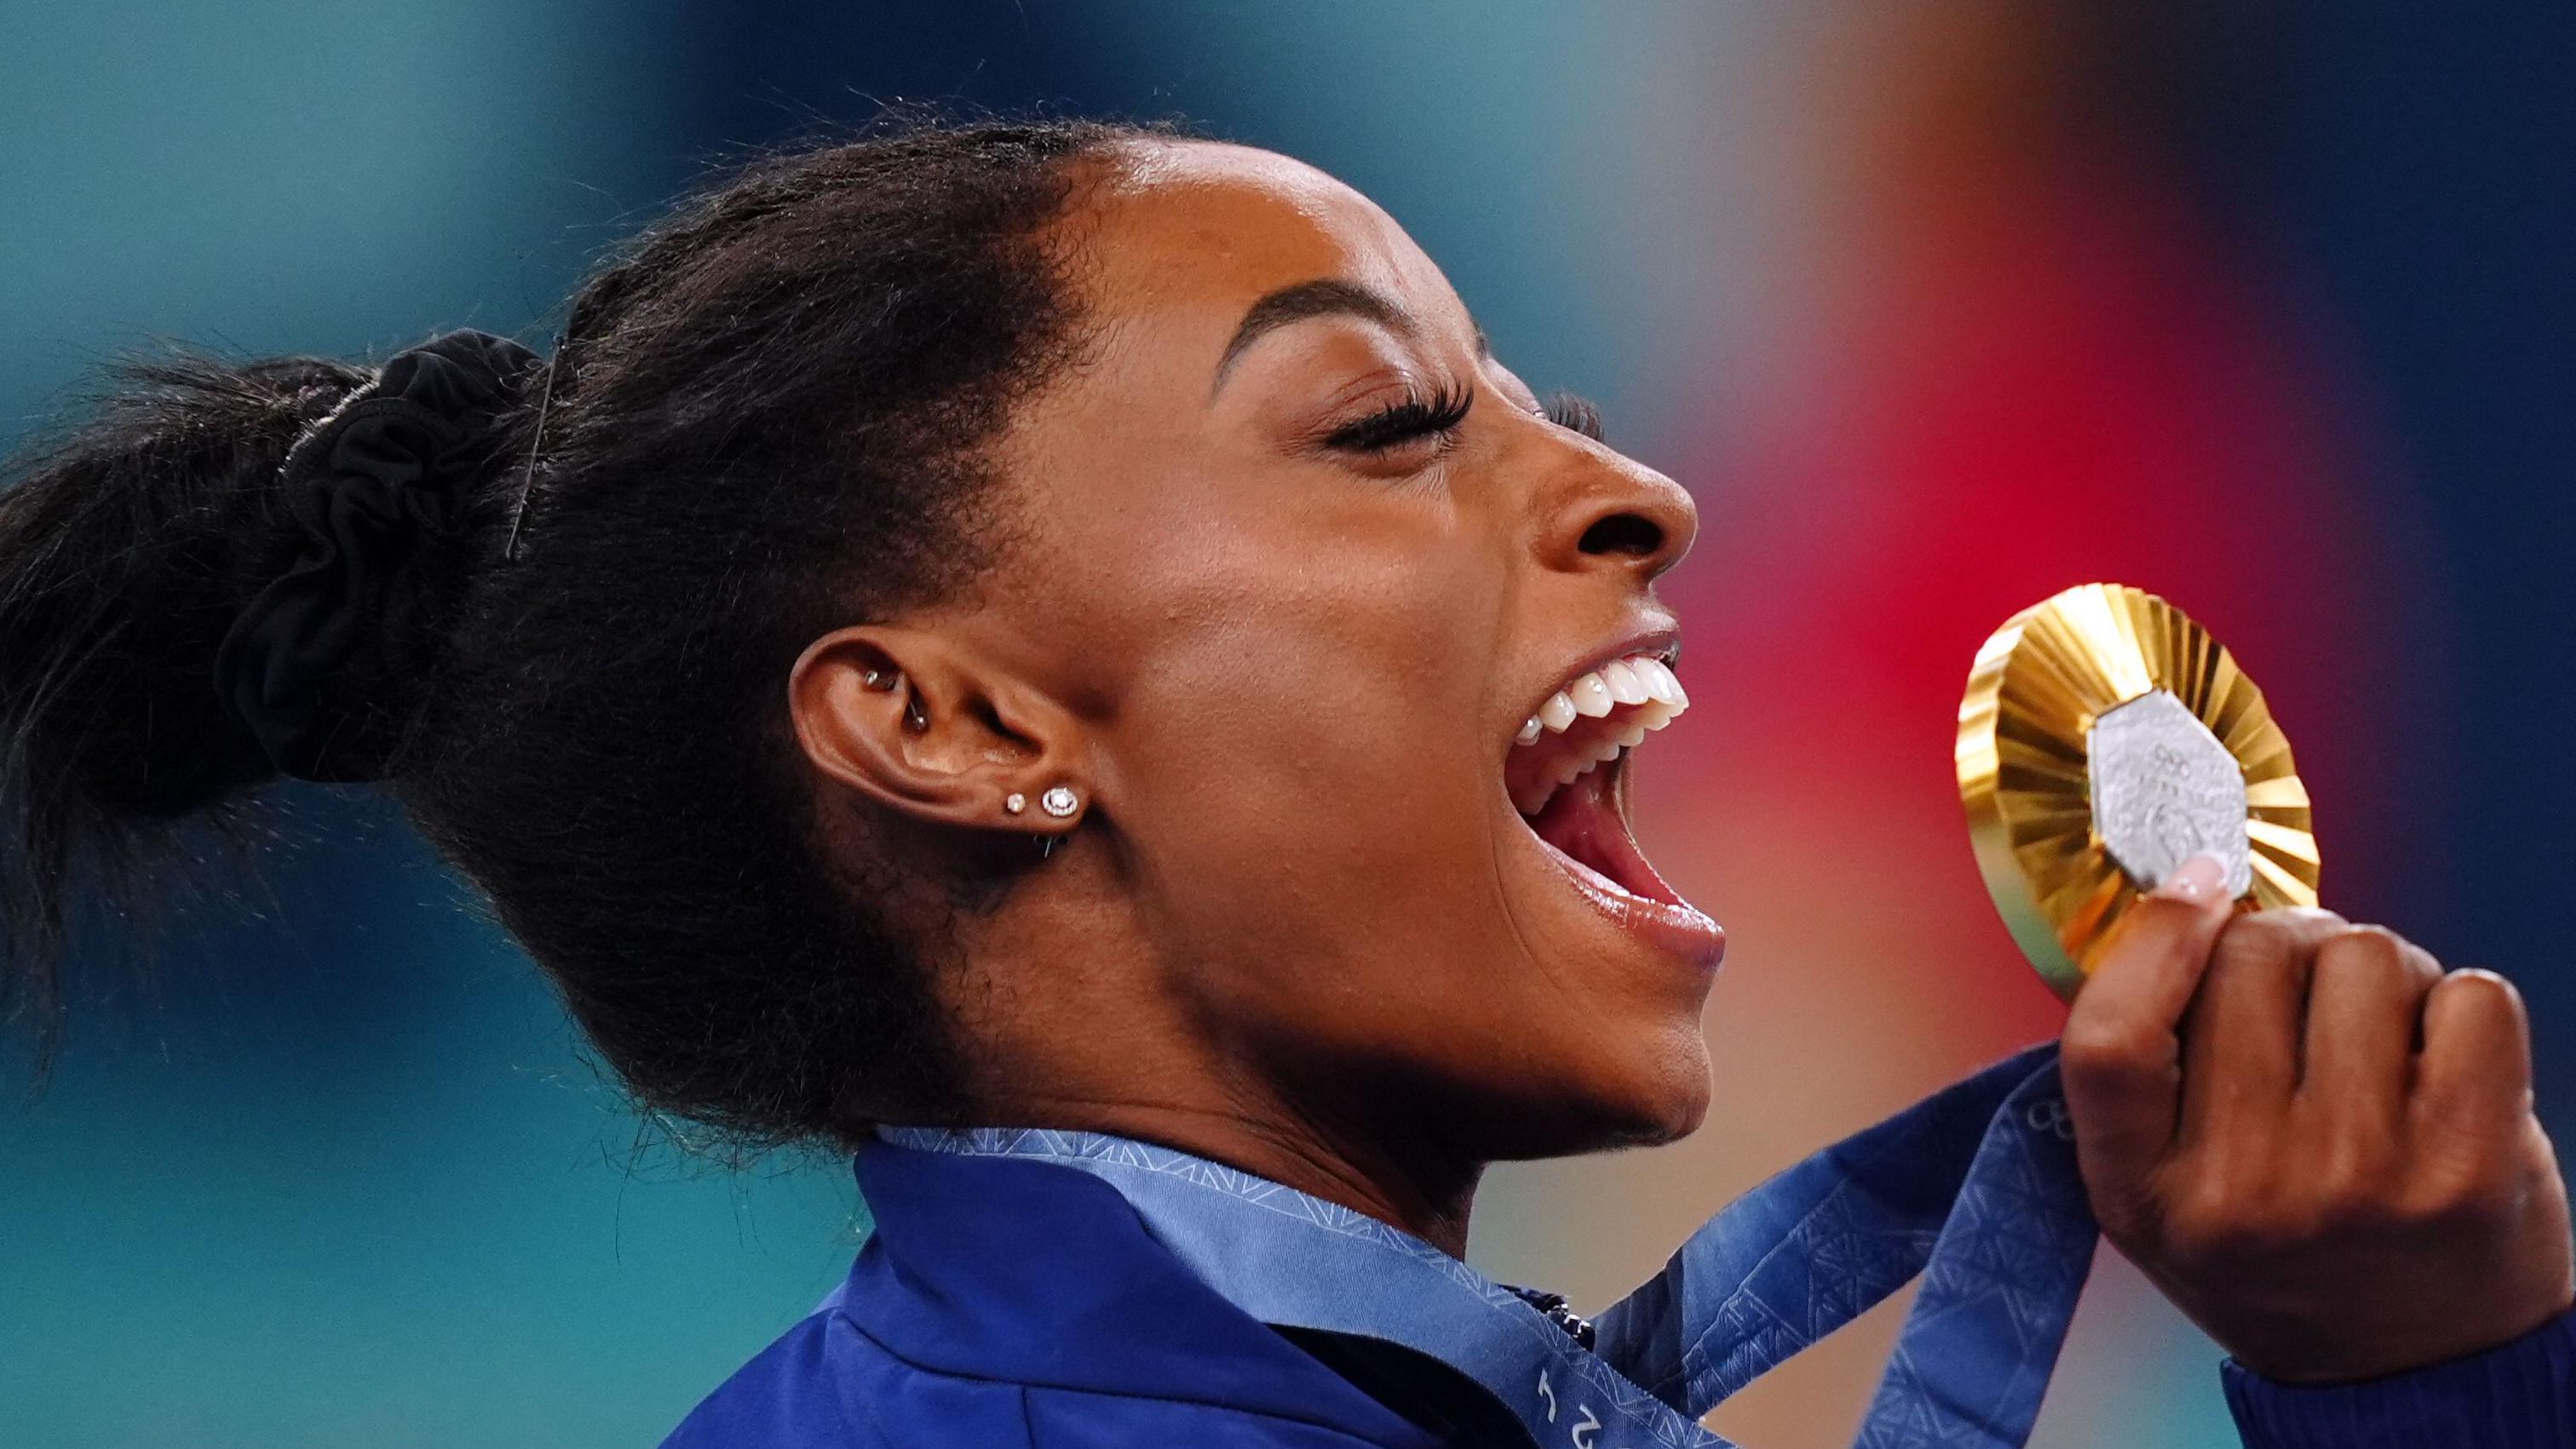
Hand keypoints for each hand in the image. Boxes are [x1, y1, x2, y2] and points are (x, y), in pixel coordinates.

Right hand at [2059, 855, 2573, 1382]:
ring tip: (2381, 1042)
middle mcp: (2242, 1194)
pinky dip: (2464, 1008)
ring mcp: (2358, 1181)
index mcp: (2143, 1198)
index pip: (2111, 1037)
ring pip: (2364, 957)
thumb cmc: (2283, 1252)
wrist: (2414, 1375)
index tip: (2198, 885)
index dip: (2155, 937)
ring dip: (2381, 972)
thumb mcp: (2161, 1188)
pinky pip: (2471, 997)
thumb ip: (2149, 1065)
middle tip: (2311, 999)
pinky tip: (2443, 1065)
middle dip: (2289, 945)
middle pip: (2252, 960)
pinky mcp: (2470, 1170)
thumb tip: (2188, 890)